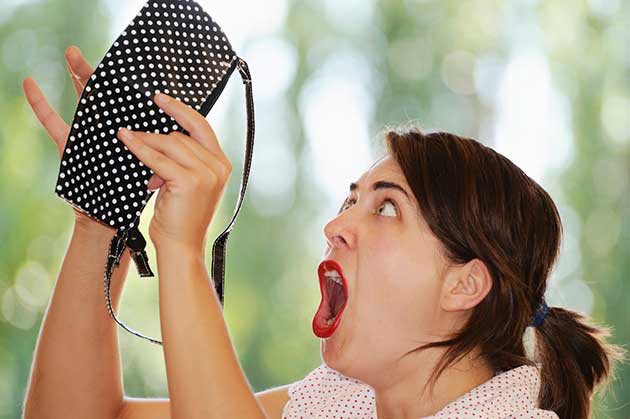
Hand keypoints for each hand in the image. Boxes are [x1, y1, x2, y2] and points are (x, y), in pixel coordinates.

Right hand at [22, 45, 168, 231]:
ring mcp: (88, 136)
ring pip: (84, 101)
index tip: (135, 68)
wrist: (112, 219)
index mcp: (130, 131)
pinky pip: (52, 124)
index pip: (132, 103)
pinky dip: (39, 104)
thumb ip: (158, 143)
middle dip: (100, 73)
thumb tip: (179, 123)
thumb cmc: (134, 191)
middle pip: (108, 96)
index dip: (132, 87)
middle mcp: (108, 130)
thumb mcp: (152, 162)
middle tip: (92, 49)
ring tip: (72, 54)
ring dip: (76, 77)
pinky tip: (30, 84)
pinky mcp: (70, 147)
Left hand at [116, 93, 231, 252]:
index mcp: (222, 164)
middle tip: (132, 130)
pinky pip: (158, 157)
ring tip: (127, 140)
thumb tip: (162, 137)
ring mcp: (206, 174)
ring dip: (145, 141)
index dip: (180, 110)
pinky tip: (127, 140)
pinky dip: (140, 148)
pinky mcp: (189, 181)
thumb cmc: (180, 218)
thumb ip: (184, 160)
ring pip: (170, 143)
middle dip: (155, 133)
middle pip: (182, 134)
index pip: (202, 127)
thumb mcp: (187, 183)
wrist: (181, 247)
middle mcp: (218, 166)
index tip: (160, 98)